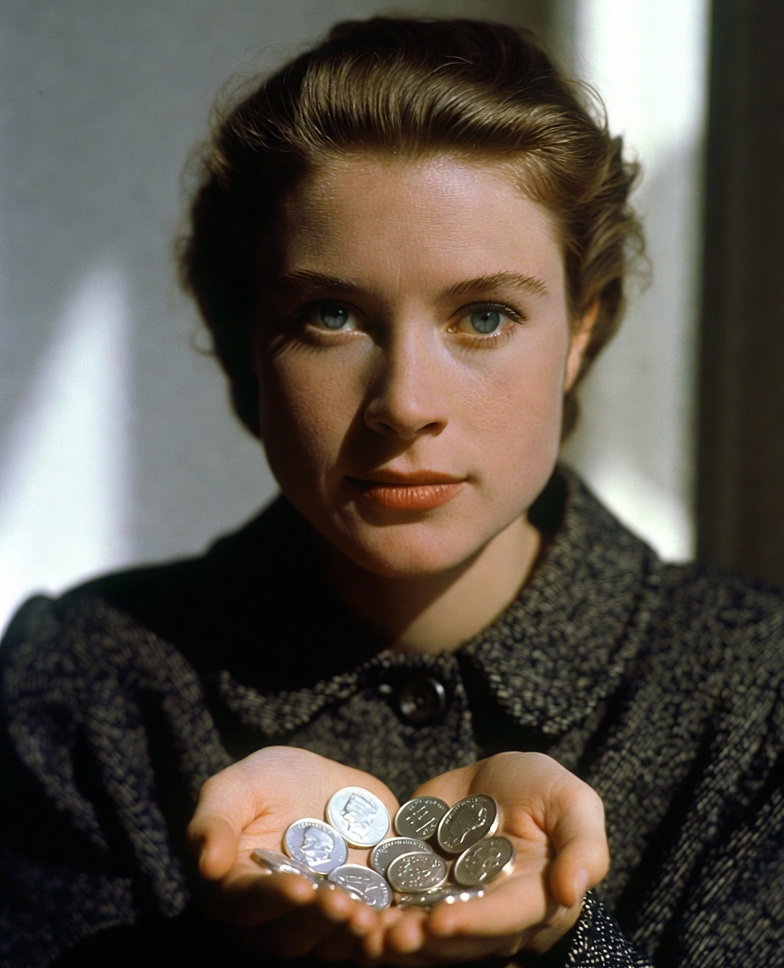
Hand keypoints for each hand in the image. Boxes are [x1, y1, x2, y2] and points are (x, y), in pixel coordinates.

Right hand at [187, 746, 398, 960]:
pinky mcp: (358, 913)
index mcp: (237, 887)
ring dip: (348, 932)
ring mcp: (319, 919)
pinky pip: (367, 938)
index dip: (273, 897)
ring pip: (328, 943)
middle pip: (290, 934)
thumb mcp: (237, 786)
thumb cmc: (269, 781)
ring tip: (369, 914)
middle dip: (317, 920)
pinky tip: (397, 924)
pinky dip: (381, 937)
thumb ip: (215, 821)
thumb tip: (207, 865)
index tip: (298, 885)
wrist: (324, 779)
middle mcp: (275, 915)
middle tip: (342, 902)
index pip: (248, 902)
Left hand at [360, 752, 608, 965]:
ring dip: (394, 940)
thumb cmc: (546, 791)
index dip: (475, 922)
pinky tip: (347, 915)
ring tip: (364, 932)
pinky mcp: (422, 894)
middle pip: (459, 940)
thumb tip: (573, 891)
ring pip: (425, 938)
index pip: (506, 918)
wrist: (497, 779)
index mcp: (537, 901)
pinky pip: (398, 912)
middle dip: (423, 941)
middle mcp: (494, 917)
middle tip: (389, 936)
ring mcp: (455, 908)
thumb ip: (583, 847)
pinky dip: (374, 917)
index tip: (441, 921)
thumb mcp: (574, 803)